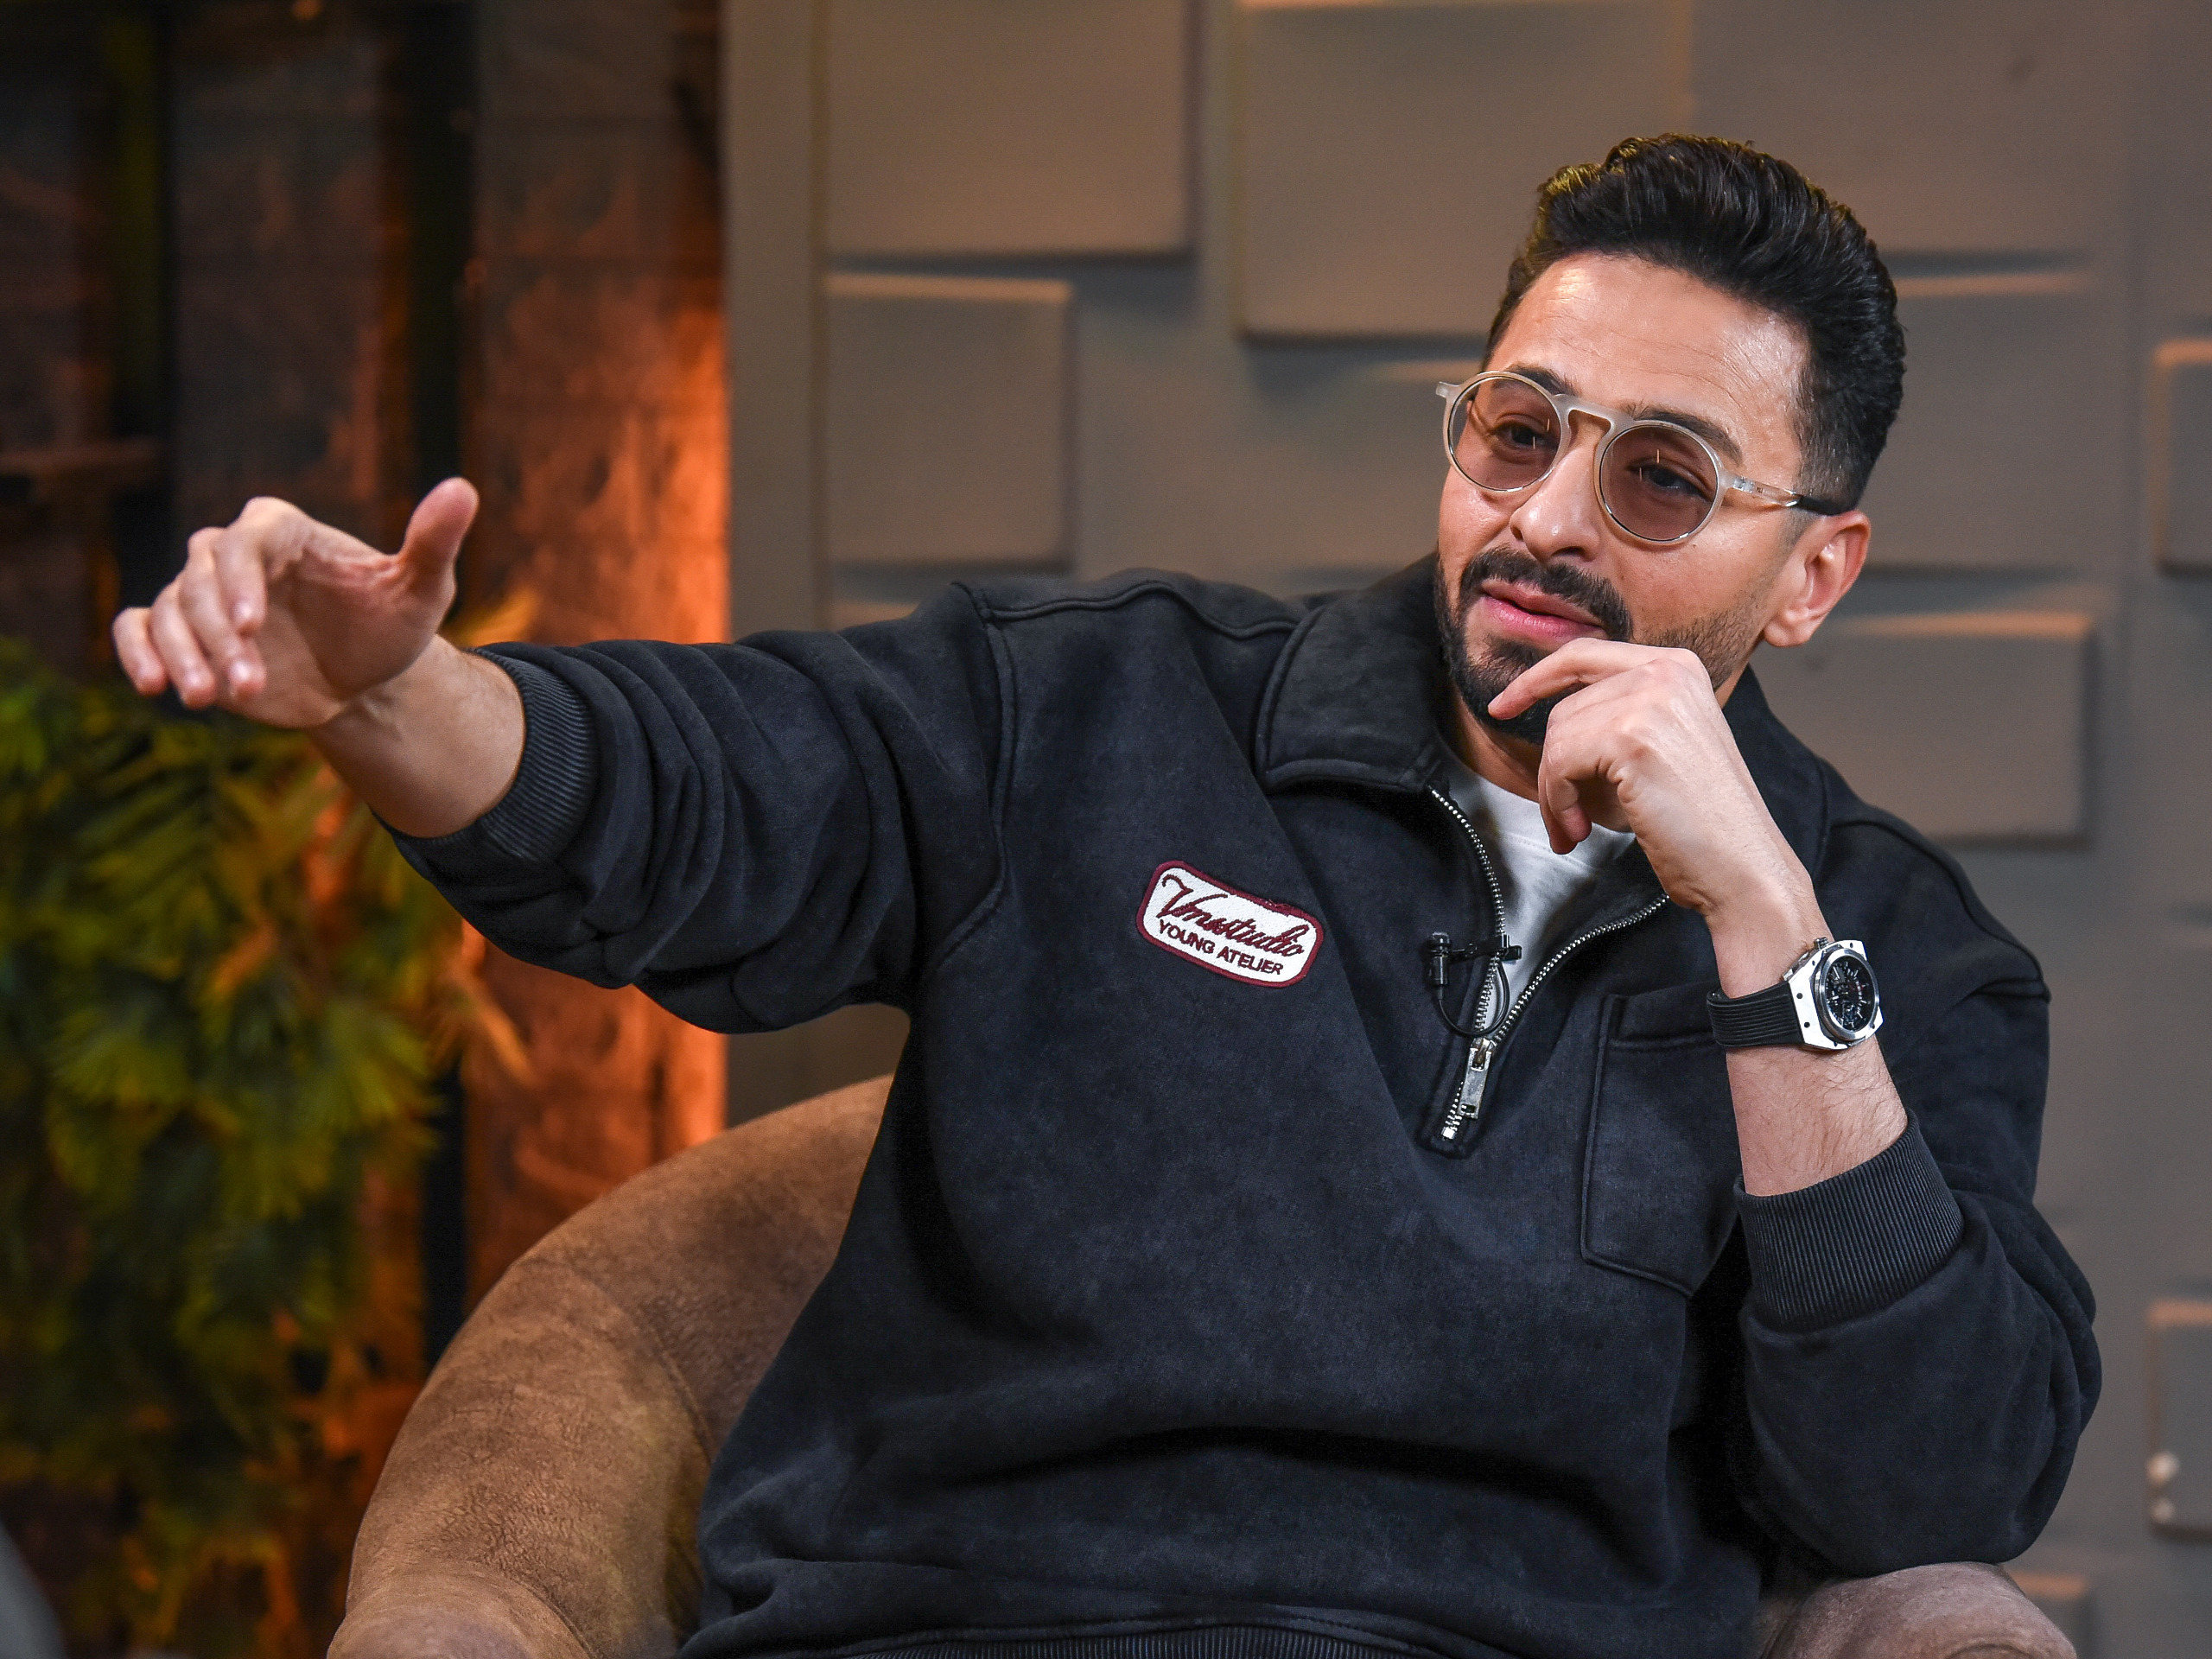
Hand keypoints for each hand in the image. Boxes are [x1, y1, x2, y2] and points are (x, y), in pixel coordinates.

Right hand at [112, 479, 478, 728]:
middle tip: (247, 684)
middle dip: (217, 635)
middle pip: (200, 580)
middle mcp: (235, 554)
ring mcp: (203, 593)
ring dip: (182, 654)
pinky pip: (140, 627)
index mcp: (284, 531)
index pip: (246, 540)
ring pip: (170, 609)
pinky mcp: (184, 631)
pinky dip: (137, 650)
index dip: (240, 581)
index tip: (250, 625)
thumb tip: (464, 488)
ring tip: (205, 699)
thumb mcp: (420, 590)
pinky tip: (153, 685)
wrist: (362, 679)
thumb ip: (432, 542)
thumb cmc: (390, 625)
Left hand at [1487, 640, 1814, 935]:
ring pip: (1557, 739)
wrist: (1744, 868)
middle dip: (1551, 769)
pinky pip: (1560, 764)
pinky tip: (1581, 831)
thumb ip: (1621, 716)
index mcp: (1677, 666)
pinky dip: (1558, 803)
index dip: (1535, 679)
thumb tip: (1554, 719)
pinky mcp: (1632, 737)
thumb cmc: (1703, 823)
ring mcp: (1651, 700)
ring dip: (1554, 793)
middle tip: (1563, 817)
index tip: (1502, 705)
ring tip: (1574, 828)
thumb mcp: (1665, 746)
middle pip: (1564, 708)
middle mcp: (1667, 671)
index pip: (1583, 655)